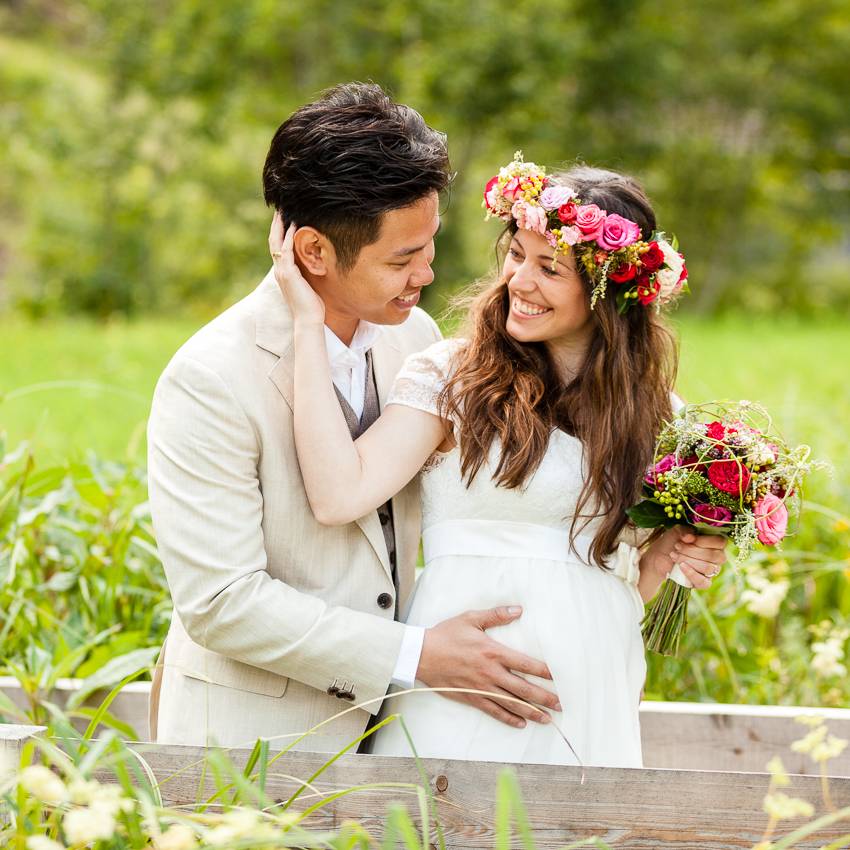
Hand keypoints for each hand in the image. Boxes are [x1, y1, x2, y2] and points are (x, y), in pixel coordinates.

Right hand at [268, 211, 324, 325]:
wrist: (309, 320)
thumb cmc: (312, 306)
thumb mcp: (309, 286)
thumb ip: (309, 274)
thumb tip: (318, 264)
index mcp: (284, 273)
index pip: (278, 247)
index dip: (280, 232)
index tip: (284, 218)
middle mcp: (280, 270)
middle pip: (274, 241)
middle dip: (276, 224)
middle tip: (280, 208)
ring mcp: (282, 272)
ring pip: (277, 242)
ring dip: (280, 225)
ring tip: (284, 210)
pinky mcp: (288, 274)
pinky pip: (287, 250)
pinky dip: (290, 237)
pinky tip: (295, 225)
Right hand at [416, 606, 560, 727]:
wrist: (422, 654)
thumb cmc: (447, 635)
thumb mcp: (471, 619)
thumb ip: (496, 615)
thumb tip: (518, 609)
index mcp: (493, 652)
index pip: (526, 664)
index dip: (544, 671)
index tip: (558, 677)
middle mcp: (490, 672)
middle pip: (523, 688)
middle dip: (544, 698)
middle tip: (561, 704)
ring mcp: (481, 687)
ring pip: (511, 703)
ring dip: (531, 711)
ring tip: (547, 719)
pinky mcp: (471, 697)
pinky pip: (494, 711)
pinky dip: (508, 718)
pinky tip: (521, 723)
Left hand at [641, 525, 726, 588]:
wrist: (659, 556)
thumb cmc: (672, 541)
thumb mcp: (677, 531)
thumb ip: (686, 531)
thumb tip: (690, 536)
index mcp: (715, 542)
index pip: (720, 542)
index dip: (704, 540)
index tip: (687, 538)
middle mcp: (717, 557)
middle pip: (715, 556)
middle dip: (692, 550)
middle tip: (677, 546)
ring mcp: (712, 571)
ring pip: (708, 568)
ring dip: (688, 560)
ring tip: (674, 554)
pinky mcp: (703, 583)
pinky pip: (704, 582)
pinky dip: (691, 574)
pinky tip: (681, 567)